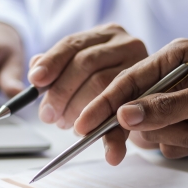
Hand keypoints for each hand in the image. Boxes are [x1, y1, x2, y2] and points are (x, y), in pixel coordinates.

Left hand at [28, 23, 146, 129]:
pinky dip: (114, 139)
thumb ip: (60, 66)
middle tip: (49, 115)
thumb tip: (36, 70)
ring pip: (102, 86)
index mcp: (107, 34)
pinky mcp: (151, 97)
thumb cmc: (106, 81)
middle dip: (61, 91)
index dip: (52, 62)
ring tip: (66, 124)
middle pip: (86, 63)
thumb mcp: (83, 68)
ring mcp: (144, 69)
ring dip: (79, 110)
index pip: (73, 44)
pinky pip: (126, 117)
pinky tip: (109, 153)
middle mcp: (128, 45)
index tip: (35, 81)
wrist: (152, 99)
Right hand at [75, 39, 187, 164]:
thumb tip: (123, 115)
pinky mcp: (187, 127)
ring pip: (151, 131)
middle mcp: (173, 81)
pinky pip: (168, 144)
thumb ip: (166, 107)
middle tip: (116, 153)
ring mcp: (179, 106)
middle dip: (137, 130)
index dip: (104, 102)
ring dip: (177, 139)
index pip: (130, 79)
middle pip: (134, 108)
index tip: (83, 123)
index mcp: (177, 58)